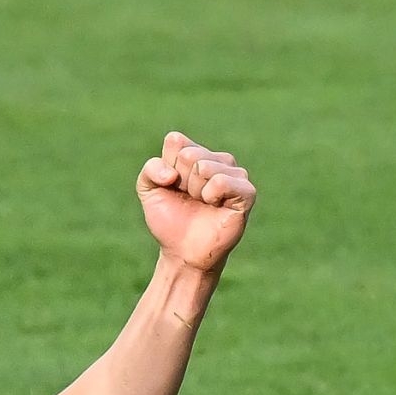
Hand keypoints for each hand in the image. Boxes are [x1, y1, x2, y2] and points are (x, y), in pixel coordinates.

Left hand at [136, 132, 256, 273]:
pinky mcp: (246, 192)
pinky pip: (223, 180)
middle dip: (182, 182)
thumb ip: (150, 170)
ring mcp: (234, 174)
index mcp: (196, 152)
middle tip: (189, 199)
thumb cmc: (170, 221)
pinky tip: (214, 205)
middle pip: (189, 155)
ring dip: (195, 191)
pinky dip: (211, 195)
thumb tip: (171, 173)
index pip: (176, 142)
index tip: (173, 187)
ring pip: (204, 166)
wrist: (184, 252)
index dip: (168, 168)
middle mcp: (217, 159)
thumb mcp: (148, 191)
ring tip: (202, 204)